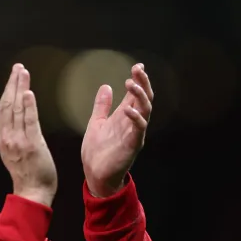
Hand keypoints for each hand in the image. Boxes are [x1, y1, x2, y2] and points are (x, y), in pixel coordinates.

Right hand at [0, 64, 57, 206]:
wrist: (32, 192)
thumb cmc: (27, 174)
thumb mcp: (13, 153)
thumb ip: (13, 136)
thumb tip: (15, 120)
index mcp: (2, 139)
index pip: (3, 109)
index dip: (7, 90)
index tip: (12, 76)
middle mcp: (7, 137)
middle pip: (8, 105)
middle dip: (12, 83)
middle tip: (18, 67)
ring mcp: (18, 141)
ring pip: (17, 109)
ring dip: (20, 88)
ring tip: (23, 72)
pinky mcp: (31, 144)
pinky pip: (29, 121)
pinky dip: (28, 106)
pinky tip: (28, 92)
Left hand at [81, 63, 153, 196]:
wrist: (95, 174)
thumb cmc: (97, 151)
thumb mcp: (96, 123)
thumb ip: (102, 106)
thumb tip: (106, 86)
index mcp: (124, 116)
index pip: (135, 94)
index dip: (139, 79)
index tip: (137, 66)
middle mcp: (132, 123)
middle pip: (144, 98)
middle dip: (143, 83)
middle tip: (138, 70)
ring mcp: (134, 133)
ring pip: (145, 110)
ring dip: (139, 96)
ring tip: (131, 83)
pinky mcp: (132, 145)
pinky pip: (138, 129)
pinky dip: (135, 118)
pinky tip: (128, 108)